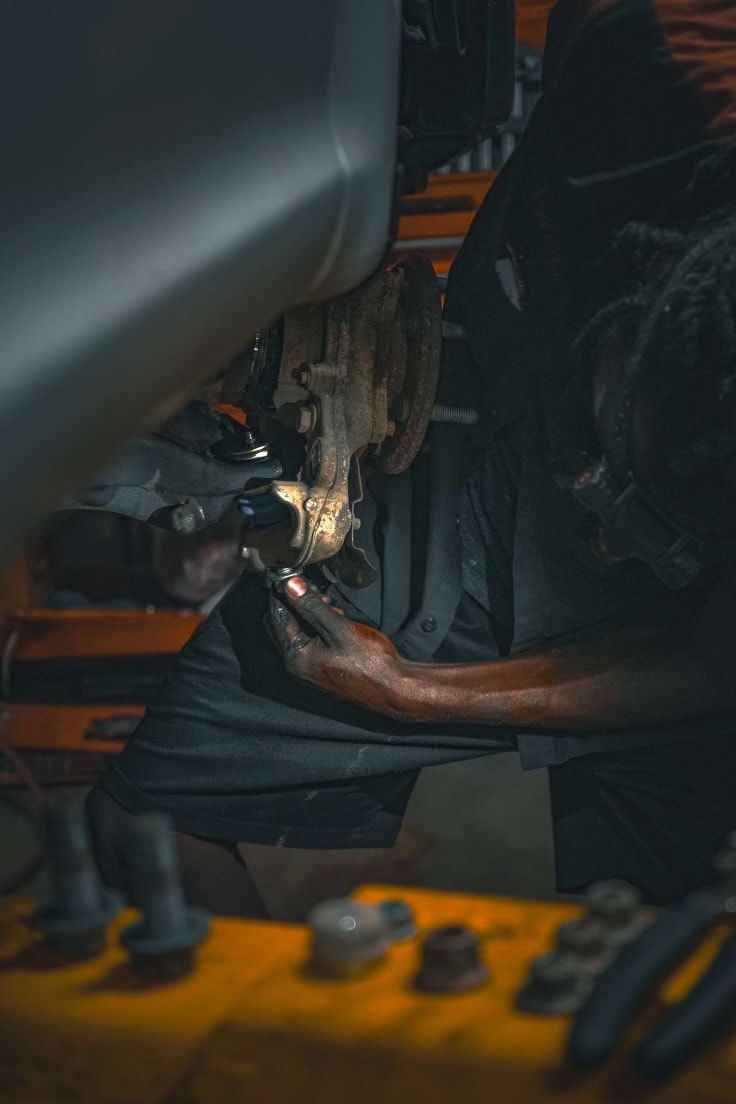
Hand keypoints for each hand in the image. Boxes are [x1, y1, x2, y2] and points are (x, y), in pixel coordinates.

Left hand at [268, 576, 412, 717]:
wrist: (393, 688)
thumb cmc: (369, 661)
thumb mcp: (339, 628)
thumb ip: (312, 606)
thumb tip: (290, 585)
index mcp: (295, 657)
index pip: (277, 618)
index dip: (284, 595)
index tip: (295, 578)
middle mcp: (297, 666)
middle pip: (283, 626)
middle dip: (295, 605)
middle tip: (314, 591)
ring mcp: (309, 669)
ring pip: (298, 633)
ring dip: (308, 614)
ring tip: (329, 603)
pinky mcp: (322, 669)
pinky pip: (311, 642)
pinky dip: (317, 627)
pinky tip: (335, 618)